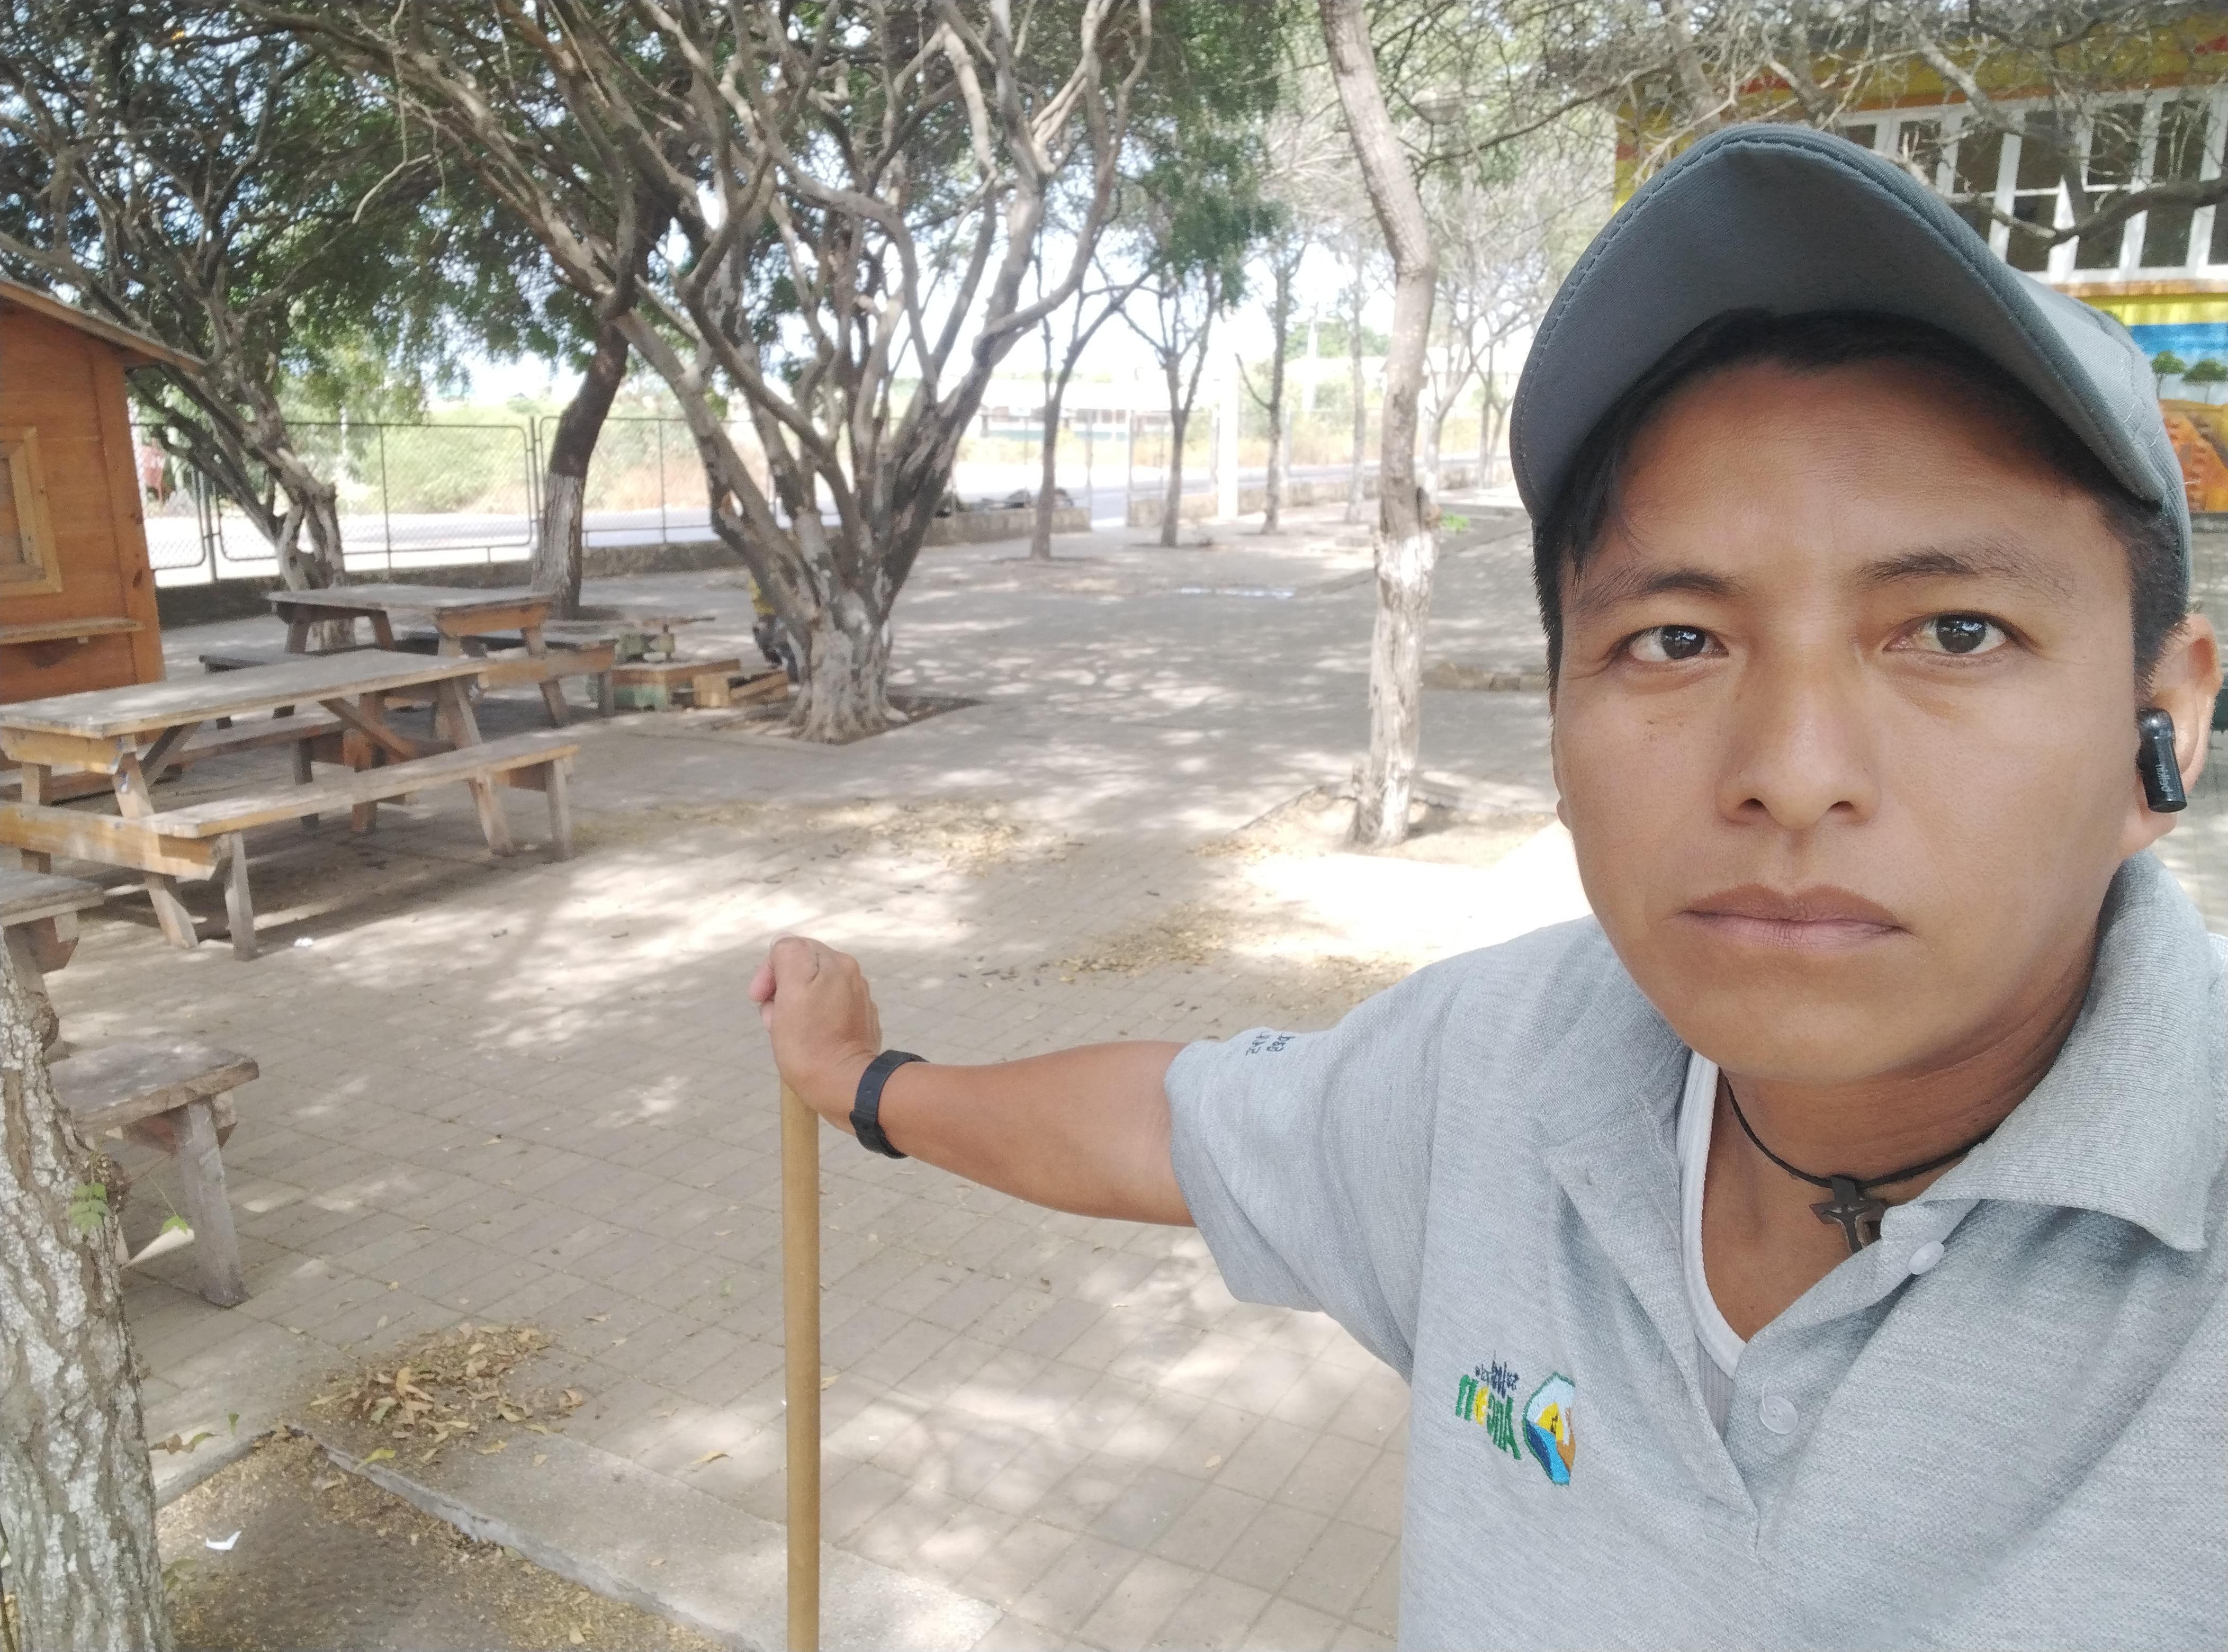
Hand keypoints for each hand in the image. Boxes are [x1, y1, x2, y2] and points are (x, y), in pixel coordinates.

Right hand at [749, 936, 884, 1129]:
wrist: (846, 1087)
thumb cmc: (810, 1043)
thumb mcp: (791, 989)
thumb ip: (788, 954)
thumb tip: (785, 944)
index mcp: (837, 962)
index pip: (790, 950)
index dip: (769, 974)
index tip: (760, 1000)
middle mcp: (852, 976)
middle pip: (801, 972)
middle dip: (780, 993)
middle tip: (775, 1021)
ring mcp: (858, 1001)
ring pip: (812, 994)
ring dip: (793, 1010)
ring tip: (789, 1035)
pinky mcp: (859, 1025)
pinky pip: (826, 1014)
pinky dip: (813, 1024)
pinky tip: (809, 1042)